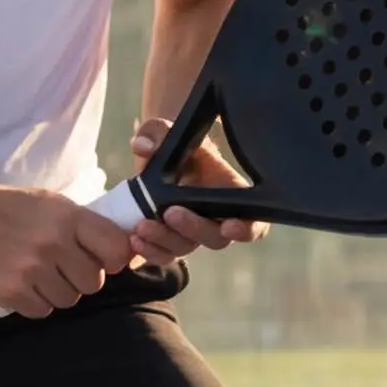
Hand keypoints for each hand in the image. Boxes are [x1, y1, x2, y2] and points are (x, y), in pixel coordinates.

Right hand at [0, 179, 146, 320]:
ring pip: (68, 300)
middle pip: (93, 283)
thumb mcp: (49, 204)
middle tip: (58, 267)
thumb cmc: (7, 209)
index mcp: (68, 217)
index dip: (113, 260)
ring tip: (34, 274)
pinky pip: (41, 311)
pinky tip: (19, 284)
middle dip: (78, 278)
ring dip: (55, 292)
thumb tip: (122, 252)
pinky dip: (33, 302)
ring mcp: (31, 269)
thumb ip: (83, 226)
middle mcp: (53, 243)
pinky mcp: (11, 291)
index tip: (100, 260)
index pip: (116, 250)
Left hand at [124, 117, 264, 262]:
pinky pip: (163, 254)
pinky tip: (134, 241)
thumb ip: (158, 133)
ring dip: (165, 242)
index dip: (246, 229)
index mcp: (232, 195)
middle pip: (215, 238)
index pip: (252, 220)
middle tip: (171, 214)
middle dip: (194, 229)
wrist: (157, 163)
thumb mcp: (168, 132)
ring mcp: (192, 234)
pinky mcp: (168, 241)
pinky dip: (150, 252)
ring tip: (141, 228)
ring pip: (185, 248)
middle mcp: (216, 220)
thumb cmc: (175, 148)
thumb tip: (142, 146)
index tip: (230, 227)